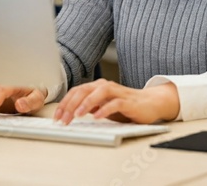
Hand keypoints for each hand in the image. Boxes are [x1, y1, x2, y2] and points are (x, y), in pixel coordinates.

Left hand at [53, 79, 179, 124]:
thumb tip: (70, 114)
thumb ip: (90, 107)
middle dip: (71, 105)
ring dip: (86, 103)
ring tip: (78, 115)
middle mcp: (106, 87)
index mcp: (98, 87)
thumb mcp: (103, 107)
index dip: (65, 103)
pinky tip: (97, 117)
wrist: (150, 103)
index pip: (77, 91)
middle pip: (84, 90)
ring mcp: (117, 93)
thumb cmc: (125, 106)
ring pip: (98, 93)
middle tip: (63, 120)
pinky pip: (115, 103)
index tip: (57, 117)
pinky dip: (105, 109)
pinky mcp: (128, 102)